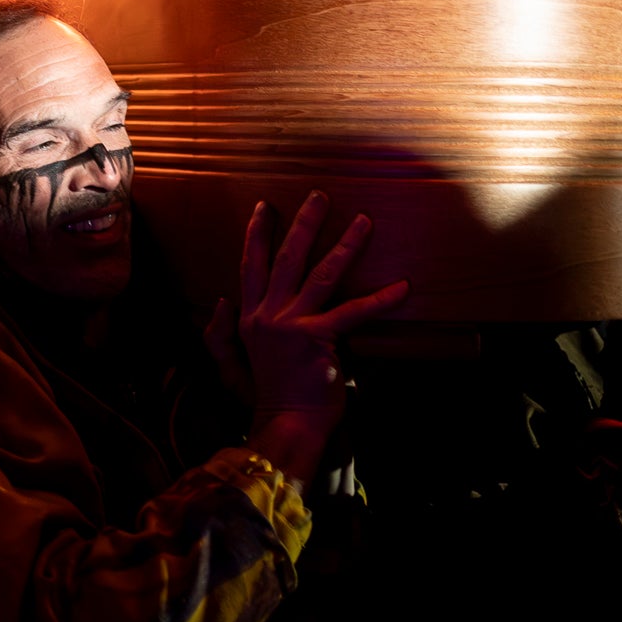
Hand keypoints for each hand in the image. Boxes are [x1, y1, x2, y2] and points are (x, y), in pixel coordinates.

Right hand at [237, 191, 408, 482]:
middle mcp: (268, 314)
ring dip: (345, 244)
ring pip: (321, 273)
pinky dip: (380, 299)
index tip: (265, 207)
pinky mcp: (318, 338)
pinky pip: (353, 311)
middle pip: (286, 258)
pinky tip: (403, 287)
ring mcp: (292, 324)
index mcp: (249, 318)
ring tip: (364, 221)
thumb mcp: (228, 367)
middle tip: (320, 195)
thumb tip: (219, 299)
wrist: (284, 426)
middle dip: (303, 223)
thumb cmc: (262, 400)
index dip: (257, 234)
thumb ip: (218, 335)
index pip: (250, 265)